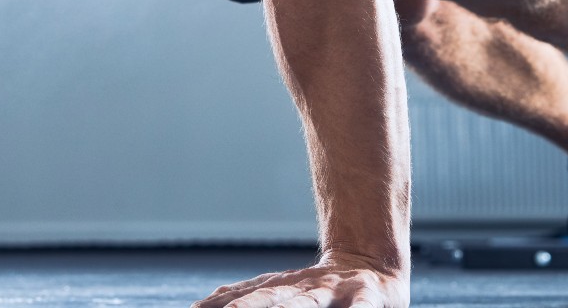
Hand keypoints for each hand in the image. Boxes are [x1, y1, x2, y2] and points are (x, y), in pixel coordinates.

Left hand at [193, 256, 406, 307]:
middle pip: (272, 299)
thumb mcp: (278, 288)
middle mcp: (303, 288)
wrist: (369, 263)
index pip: (247, 297)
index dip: (222, 304)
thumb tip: (198, 306)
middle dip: (249, 307)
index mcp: (280, 288)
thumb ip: (242, 294)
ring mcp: (333, 291)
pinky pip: (361, 307)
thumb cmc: (316, 287)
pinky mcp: (366, 297)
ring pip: (309, 302)